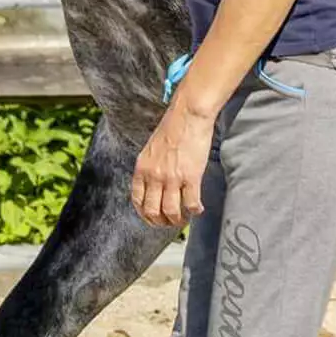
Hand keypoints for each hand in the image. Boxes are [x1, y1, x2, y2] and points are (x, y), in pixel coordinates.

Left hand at [132, 101, 215, 227]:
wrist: (188, 114)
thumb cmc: (172, 128)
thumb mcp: (151, 149)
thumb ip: (150, 168)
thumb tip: (154, 186)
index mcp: (142, 168)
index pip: (137, 201)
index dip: (145, 215)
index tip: (154, 218)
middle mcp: (154, 176)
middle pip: (152, 212)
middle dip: (162, 222)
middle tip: (171, 221)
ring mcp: (172, 177)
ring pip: (171, 212)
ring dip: (178, 220)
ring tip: (185, 218)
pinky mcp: (190, 176)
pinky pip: (191, 203)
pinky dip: (195, 211)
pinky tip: (198, 209)